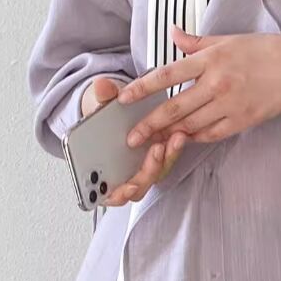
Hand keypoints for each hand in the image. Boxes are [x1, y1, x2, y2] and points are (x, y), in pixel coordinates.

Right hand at [82, 76, 188, 206]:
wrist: (114, 109)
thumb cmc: (103, 115)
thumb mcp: (100, 104)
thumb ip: (102, 97)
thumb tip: (101, 85)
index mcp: (101, 170)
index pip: (109, 193)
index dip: (118, 194)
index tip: (128, 187)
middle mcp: (123, 174)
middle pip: (138, 186)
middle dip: (149, 170)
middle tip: (156, 151)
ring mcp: (141, 167)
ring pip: (156, 173)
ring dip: (167, 158)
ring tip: (175, 138)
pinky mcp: (157, 158)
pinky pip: (166, 160)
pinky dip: (173, 150)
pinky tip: (180, 134)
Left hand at [116, 25, 280, 146]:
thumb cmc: (265, 50)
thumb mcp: (229, 39)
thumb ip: (197, 42)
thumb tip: (173, 34)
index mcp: (211, 59)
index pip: (167, 75)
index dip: (142, 88)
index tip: (123, 99)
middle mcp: (217, 83)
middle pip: (174, 108)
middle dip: (149, 125)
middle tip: (130, 138)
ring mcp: (230, 104)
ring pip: (191, 125)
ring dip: (169, 135)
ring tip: (152, 142)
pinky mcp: (243, 121)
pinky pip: (211, 134)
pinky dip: (195, 137)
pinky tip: (184, 138)